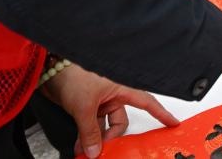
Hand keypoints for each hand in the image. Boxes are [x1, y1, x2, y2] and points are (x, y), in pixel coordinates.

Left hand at [41, 63, 178, 157]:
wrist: (48, 70)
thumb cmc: (73, 75)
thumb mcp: (84, 107)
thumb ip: (90, 132)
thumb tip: (95, 151)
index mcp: (122, 87)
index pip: (147, 102)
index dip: (161, 113)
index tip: (173, 123)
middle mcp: (113, 94)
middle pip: (121, 121)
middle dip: (111, 137)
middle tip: (102, 149)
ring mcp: (99, 101)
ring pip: (104, 126)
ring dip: (95, 139)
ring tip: (85, 150)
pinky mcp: (86, 106)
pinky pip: (91, 126)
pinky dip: (86, 136)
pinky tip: (80, 145)